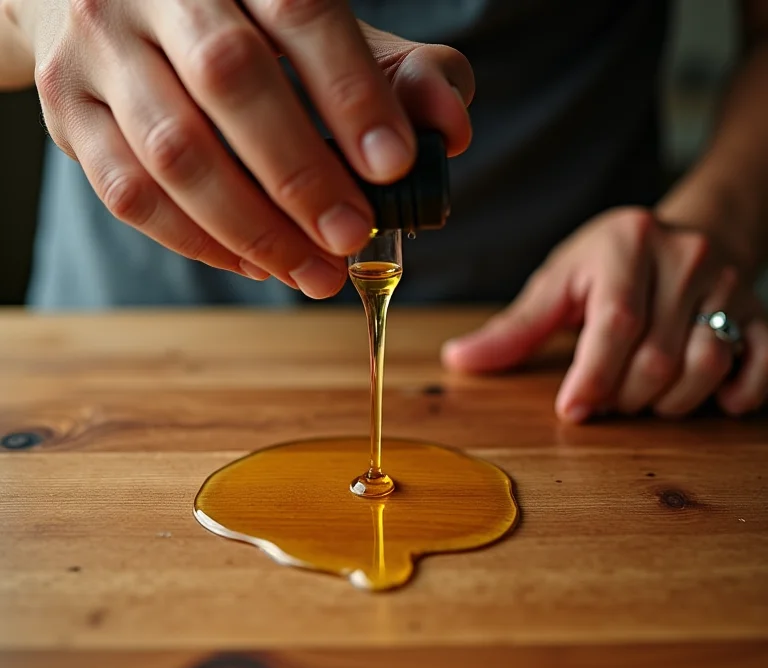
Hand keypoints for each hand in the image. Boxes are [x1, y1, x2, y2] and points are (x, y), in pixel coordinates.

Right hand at [3, 0, 472, 296]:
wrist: (101, 0)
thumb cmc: (236, 23)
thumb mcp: (316, 32)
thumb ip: (393, 73)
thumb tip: (450, 128)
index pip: (301, 11)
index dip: (352, 93)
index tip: (396, 167)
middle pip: (231, 79)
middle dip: (301, 176)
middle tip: (352, 238)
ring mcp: (100, 48)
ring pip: (174, 152)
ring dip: (254, 230)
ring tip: (314, 274)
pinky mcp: (69, 111)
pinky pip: (130, 194)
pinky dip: (201, 244)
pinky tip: (255, 266)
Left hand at [442, 207, 767, 420]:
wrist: (686, 234)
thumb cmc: (610, 264)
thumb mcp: (559, 283)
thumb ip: (515, 326)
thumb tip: (457, 359)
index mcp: (627, 244)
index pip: (616, 322)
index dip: (593, 376)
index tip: (573, 410)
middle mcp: (685, 258)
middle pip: (657, 357)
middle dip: (623, 397)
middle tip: (605, 398)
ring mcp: (729, 285)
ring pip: (707, 366)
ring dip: (668, 403)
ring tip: (643, 395)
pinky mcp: (760, 311)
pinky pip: (761, 364)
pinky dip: (736, 393)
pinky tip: (712, 399)